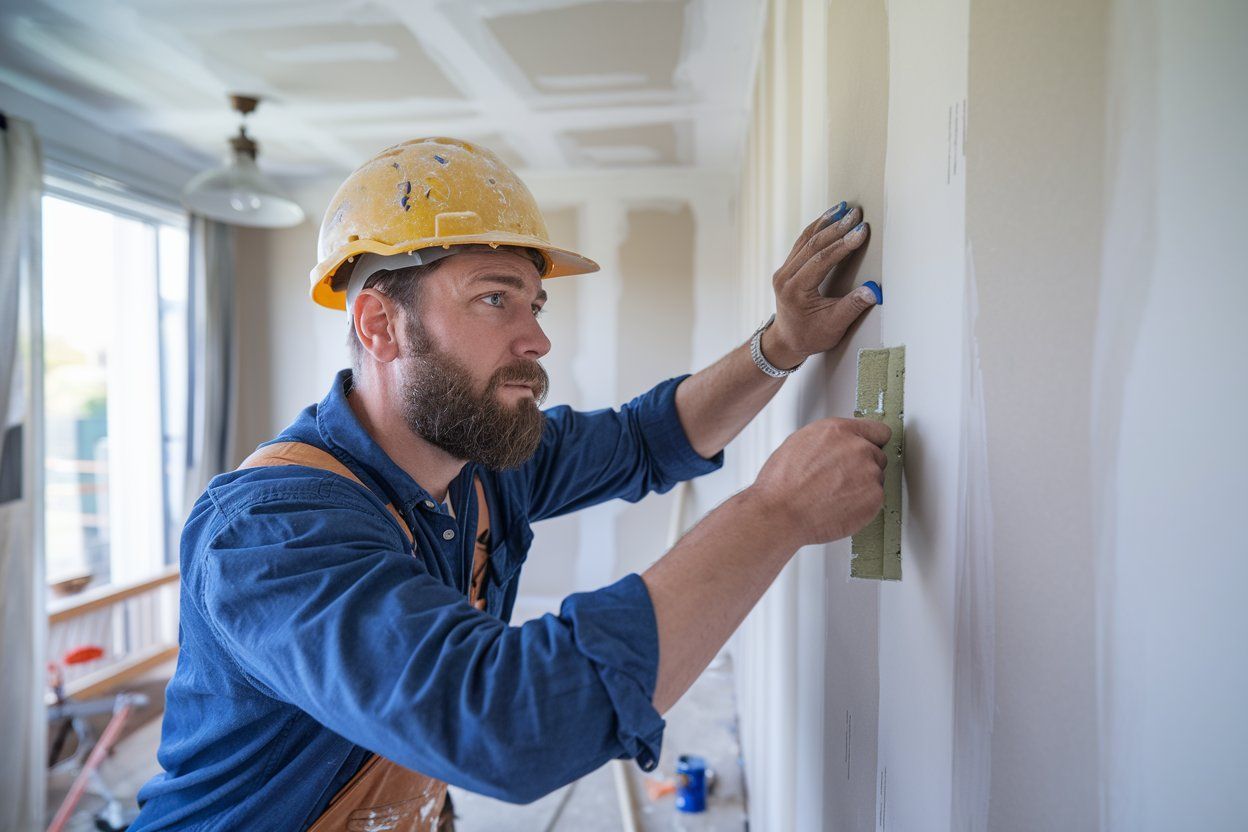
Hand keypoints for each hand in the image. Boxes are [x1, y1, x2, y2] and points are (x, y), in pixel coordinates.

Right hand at [749, 418, 890, 547]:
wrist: (780, 513)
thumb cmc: (781, 484)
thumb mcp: (799, 443)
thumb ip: (828, 441)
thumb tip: (837, 445)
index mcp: (839, 431)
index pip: (877, 430)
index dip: (872, 442)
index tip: (870, 448)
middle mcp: (858, 448)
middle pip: (877, 456)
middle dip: (863, 467)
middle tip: (840, 480)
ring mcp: (869, 473)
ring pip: (876, 480)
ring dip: (862, 487)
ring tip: (834, 496)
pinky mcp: (874, 498)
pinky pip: (875, 500)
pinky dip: (862, 506)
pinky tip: (839, 507)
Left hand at [764, 203, 878, 366]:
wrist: (787, 341)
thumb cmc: (811, 336)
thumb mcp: (834, 326)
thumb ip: (853, 306)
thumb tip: (874, 290)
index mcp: (794, 290)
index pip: (821, 260)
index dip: (843, 245)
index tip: (861, 231)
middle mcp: (785, 277)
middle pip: (812, 245)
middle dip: (836, 228)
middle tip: (856, 214)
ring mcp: (784, 271)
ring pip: (805, 240)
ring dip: (826, 223)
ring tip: (845, 208)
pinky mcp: (788, 267)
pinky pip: (802, 243)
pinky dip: (817, 228)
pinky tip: (830, 218)